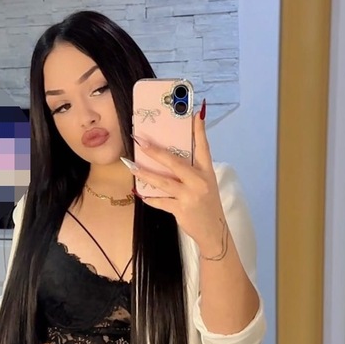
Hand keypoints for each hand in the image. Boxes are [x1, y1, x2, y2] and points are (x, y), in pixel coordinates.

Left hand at [121, 100, 226, 251]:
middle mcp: (199, 181)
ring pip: (163, 182)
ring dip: (145, 173)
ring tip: (131, 166)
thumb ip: (192, 170)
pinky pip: (160, 201)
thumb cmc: (207, 205)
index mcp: (207, 171)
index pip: (203, 146)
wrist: (214, 232)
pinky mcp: (181, 210)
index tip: (194, 112)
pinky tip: (140, 193)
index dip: (198, 129)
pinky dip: (150, 198)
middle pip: (175, 162)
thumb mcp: (206, 184)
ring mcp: (190, 196)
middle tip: (140, 141)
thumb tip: (170, 156)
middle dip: (155, 151)